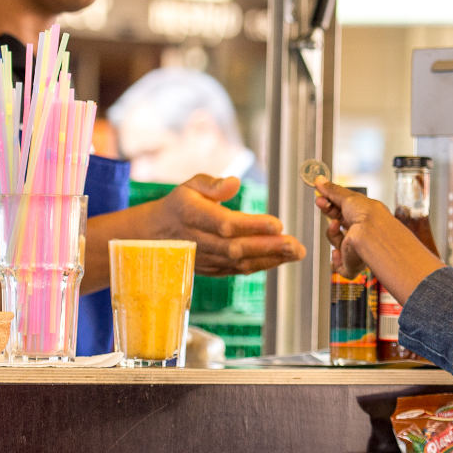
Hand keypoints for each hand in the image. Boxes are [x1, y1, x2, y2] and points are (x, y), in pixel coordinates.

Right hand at [156, 175, 305, 275]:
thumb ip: (212, 184)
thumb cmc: (179, 205)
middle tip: (296, 245)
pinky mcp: (211, 269)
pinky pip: (237, 270)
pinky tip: (280, 259)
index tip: (277, 223)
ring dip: (270, 259)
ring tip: (295, 253)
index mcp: (191, 214)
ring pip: (239, 262)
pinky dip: (260, 266)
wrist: (155, 236)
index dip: (252, 225)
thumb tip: (235, 182)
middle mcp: (198, 240)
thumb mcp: (189, 186)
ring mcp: (204, 258)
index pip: (225, 223)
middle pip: (236, 247)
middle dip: (269, 247)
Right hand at [315, 181, 391, 277]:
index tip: (321, 196)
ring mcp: (358, 249)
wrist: (372, 234)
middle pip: (339, 226)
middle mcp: (362, 234)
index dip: (331, 204)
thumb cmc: (369, 216)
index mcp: (365, 218)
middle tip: (320, 203)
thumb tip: (320, 181)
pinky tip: (339, 252)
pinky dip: (337, 260)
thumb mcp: (349, 197)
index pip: (344, 212)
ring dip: (332, 233)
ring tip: (335, 225)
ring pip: (336, 243)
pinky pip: (340, 266)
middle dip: (329, 215)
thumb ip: (332, 191)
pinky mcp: (354, 264)